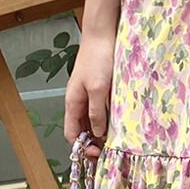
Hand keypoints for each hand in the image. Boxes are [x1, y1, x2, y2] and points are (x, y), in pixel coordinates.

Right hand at [63, 31, 116, 158]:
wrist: (102, 35)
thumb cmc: (98, 58)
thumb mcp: (98, 89)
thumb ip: (96, 112)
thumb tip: (98, 133)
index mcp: (72, 102)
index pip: (71, 133)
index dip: (81, 147)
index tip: (96, 154)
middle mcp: (78, 101)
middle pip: (81, 129)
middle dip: (92, 143)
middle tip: (108, 152)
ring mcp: (88, 95)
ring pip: (91, 121)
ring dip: (101, 132)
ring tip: (114, 142)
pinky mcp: (99, 89)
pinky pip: (101, 110)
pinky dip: (107, 120)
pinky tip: (118, 124)